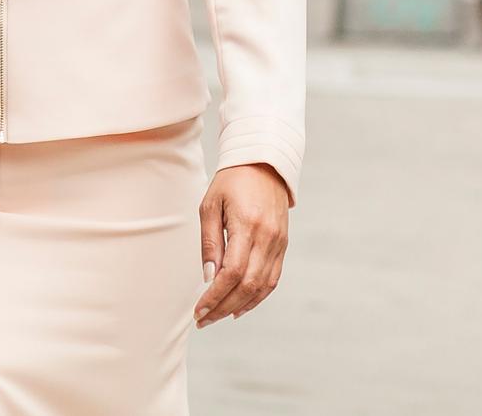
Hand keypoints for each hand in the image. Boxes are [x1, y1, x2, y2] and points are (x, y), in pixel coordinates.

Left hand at [194, 163, 288, 327]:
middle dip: (223, 307)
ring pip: (262, 287)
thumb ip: (209, 242)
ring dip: (239, 306)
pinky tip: (240, 306)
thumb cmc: (232, 181)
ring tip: (218, 316)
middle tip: (204, 319)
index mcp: (247, 225)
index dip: (215, 296)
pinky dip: (257, 297)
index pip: (232, 272)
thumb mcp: (211, 204)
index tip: (199, 309)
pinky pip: (272, 279)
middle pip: (247, 285)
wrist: (265, 163)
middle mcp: (267, 237)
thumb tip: (208, 277)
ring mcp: (278, 243)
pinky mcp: (283, 245)